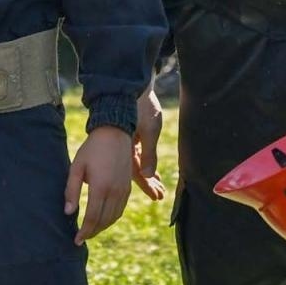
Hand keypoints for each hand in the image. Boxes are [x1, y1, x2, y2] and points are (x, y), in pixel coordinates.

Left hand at [65, 126, 132, 243]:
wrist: (115, 133)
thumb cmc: (92, 149)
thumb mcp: (76, 167)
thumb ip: (71, 190)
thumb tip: (68, 212)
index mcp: (100, 187)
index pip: (92, 218)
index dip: (84, 232)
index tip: (76, 240)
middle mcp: (115, 191)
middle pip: (104, 221)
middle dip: (92, 232)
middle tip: (81, 238)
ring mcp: (124, 190)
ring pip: (114, 217)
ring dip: (102, 227)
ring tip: (91, 230)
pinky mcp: (128, 187)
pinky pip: (121, 209)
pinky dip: (112, 218)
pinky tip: (103, 218)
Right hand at [132, 85, 166, 199]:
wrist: (130, 88)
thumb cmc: (141, 107)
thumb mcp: (149, 130)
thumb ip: (149, 154)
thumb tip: (148, 175)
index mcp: (127, 149)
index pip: (138, 174)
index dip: (147, 186)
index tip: (157, 197)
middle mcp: (125, 149)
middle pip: (137, 173)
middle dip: (149, 184)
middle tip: (160, 195)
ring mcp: (126, 144)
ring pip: (137, 166)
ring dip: (148, 177)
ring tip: (159, 188)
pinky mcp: (129, 137)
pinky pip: (137, 156)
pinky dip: (145, 165)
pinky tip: (151, 172)